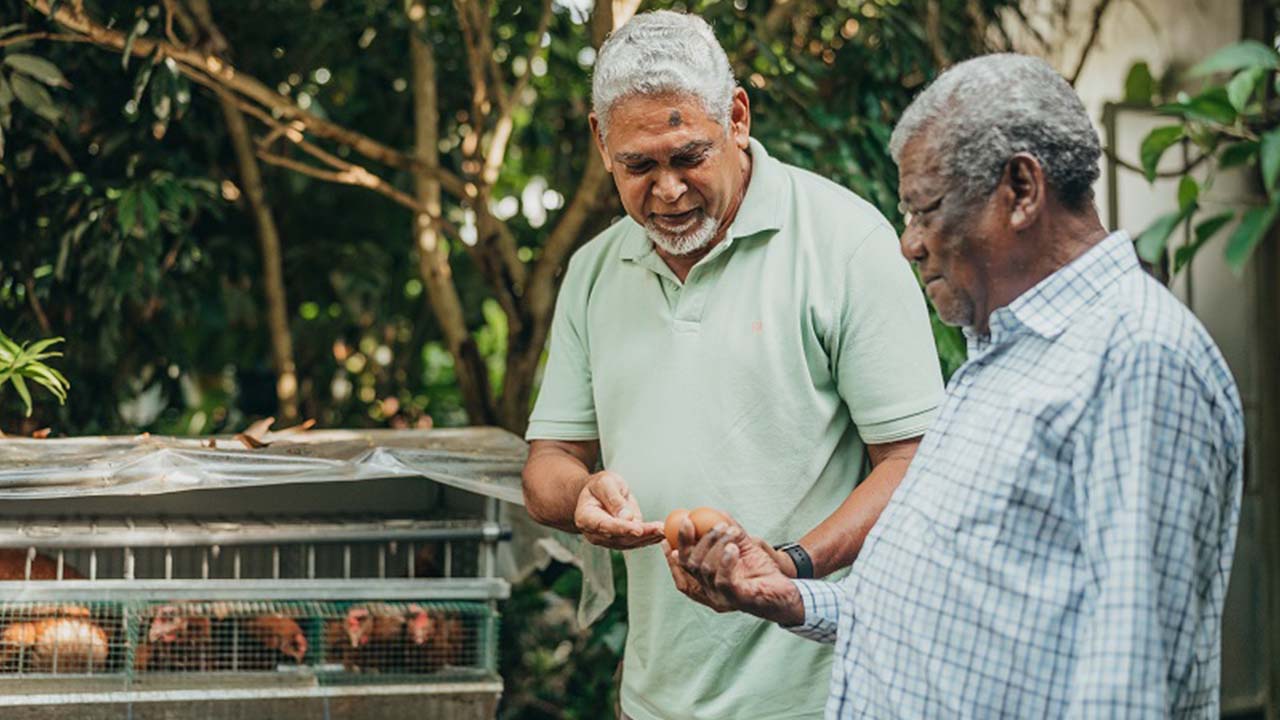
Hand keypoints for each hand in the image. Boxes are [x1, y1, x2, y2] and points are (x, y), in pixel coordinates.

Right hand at [573, 471, 664, 549]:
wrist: (598, 494)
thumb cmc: (598, 486)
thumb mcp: (605, 483)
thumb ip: (614, 499)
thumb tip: (627, 517)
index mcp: (585, 518)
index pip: (604, 525)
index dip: (622, 528)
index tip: (637, 529)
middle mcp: (595, 534)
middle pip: (620, 537)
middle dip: (641, 534)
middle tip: (659, 529)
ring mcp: (608, 540)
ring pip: (630, 542)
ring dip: (649, 537)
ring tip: (664, 530)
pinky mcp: (621, 540)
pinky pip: (636, 541)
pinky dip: (650, 537)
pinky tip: (662, 533)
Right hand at [668, 520, 803, 624]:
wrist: (788, 592)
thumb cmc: (763, 572)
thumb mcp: (743, 547)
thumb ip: (728, 534)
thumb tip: (717, 513)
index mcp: (707, 584)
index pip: (682, 570)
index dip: (671, 553)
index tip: (668, 534)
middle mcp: (710, 594)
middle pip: (689, 566)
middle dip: (688, 540)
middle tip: (694, 520)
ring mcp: (722, 598)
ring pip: (705, 568)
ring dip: (714, 543)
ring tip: (728, 530)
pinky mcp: (737, 600)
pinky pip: (723, 579)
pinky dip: (725, 560)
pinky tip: (733, 547)